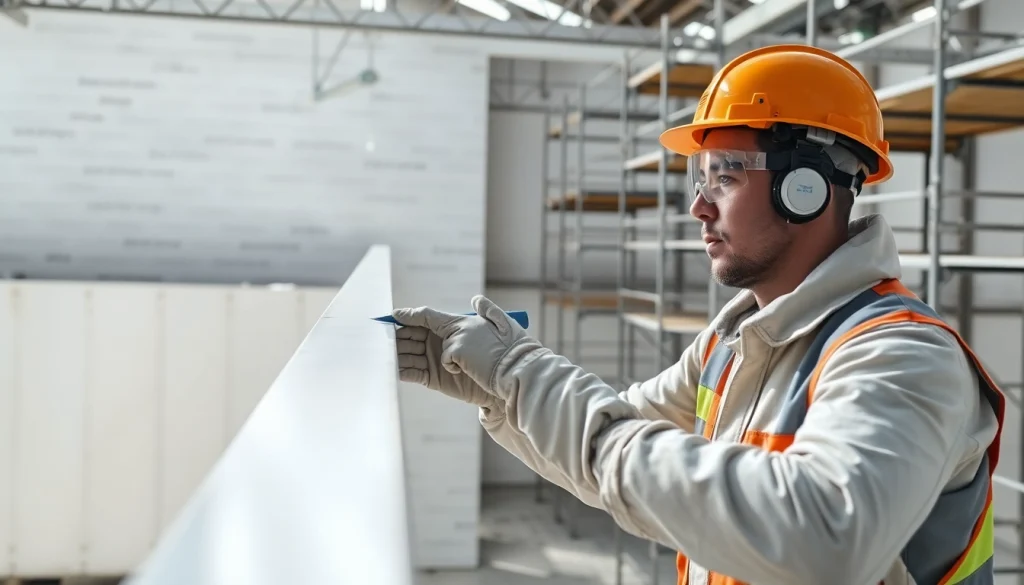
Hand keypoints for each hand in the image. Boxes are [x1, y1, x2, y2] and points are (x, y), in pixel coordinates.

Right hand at [391, 295, 530, 402]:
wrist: (501, 379)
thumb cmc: (494, 351)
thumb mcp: (482, 327)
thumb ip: (478, 311)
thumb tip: (473, 299)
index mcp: (445, 328)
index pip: (420, 320)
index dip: (405, 317)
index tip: (391, 316)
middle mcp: (436, 343)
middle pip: (409, 337)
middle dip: (395, 336)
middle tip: (381, 336)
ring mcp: (433, 361)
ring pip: (408, 355)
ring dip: (395, 353)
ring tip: (381, 353)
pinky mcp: (433, 379)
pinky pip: (413, 373)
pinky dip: (401, 371)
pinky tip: (391, 369)